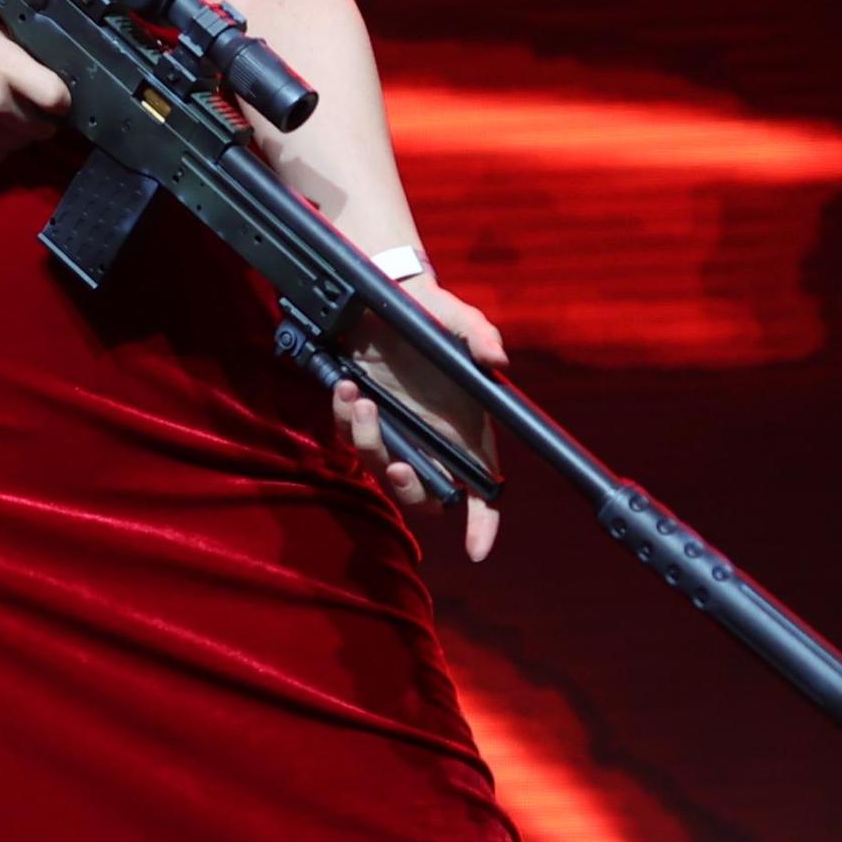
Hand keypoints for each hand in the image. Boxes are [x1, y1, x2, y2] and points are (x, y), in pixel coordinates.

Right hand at [0, 9, 68, 163]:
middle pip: (43, 127)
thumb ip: (14, 49)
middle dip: (39, 116)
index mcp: (2, 65)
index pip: (59, 98)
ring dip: (17, 133)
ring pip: (20, 144)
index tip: (57, 97)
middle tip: (25, 103)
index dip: (61, 99)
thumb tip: (40, 64)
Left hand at [333, 276, 507, 560]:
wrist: (382, 291)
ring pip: (380, 465)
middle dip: (411, 491)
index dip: (483, 524)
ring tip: (362, 400)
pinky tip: (346, 387)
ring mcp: (393, 430)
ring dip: (369, 442)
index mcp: (466, 429)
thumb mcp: (459, 318)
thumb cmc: (431, 312)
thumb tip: (497, 360)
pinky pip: (347, 435)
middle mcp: (430, 439)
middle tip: (399, 467)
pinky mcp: (359, 414)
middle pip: (425, 494)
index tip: (476, 549)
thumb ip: (480, 336)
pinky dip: (344, 417)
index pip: (482, 489)